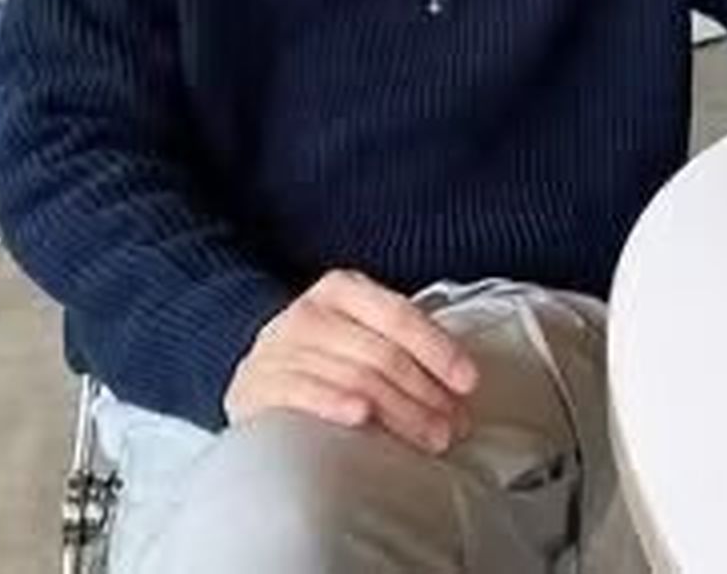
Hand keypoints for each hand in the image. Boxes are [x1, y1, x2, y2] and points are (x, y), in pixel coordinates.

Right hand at [224, 269, 478, 453]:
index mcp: (343, 288)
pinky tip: (363, 420)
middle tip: (457, 424)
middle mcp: (310, 311)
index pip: (399, 315)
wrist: (258, 370)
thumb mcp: (359, 330)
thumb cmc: (325, 354)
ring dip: (401, 412)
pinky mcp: (258, 384)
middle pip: (382, 354)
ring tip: (432, 438)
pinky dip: (336, 404)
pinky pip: (304, 393)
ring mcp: (280, 347)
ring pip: (355, 379)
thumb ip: (401, 341)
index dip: (438, 349)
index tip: (469, 383)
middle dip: (427, 393)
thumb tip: (461, 382)